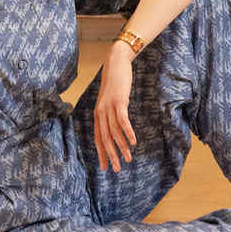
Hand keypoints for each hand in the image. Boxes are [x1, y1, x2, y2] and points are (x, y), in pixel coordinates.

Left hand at [93, 43, 137, 171]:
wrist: (116, 63)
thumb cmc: (115, 83)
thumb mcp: (110, 100)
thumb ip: (111, 113)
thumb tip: (116, 127)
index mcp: (98, 114)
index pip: (97, 138)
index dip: (101, 153)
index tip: (105, 168)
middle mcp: (100, 112)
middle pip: (104, 138)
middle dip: (111, 155)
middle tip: (117, 169)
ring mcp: (109, 107)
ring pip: (114, 132)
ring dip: (121, 146)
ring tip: (128, 158)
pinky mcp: (119, 101)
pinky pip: (122, 120)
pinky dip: (127, 132)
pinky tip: (133, 142)